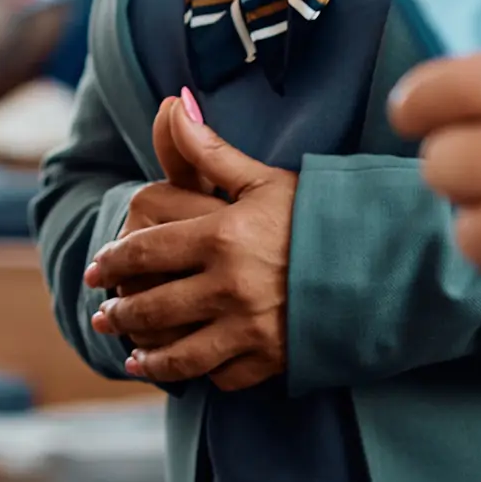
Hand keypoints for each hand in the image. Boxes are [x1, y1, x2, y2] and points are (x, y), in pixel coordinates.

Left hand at [83, 98, 294, 389]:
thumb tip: (173, 106)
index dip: (113, 261)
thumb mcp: (264, 179)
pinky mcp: (274, 359)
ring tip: (130, 355)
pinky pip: (224, 375)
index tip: (95, 268)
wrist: (385, 263)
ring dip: (150, 356)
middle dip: (121, 312)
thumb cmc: (321, 215)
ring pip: (181, 353)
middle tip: (103, 314)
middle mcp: (229, 287)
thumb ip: (211, 152)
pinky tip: (187, 369)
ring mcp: (251, 329)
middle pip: (154, 305)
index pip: (145, 252)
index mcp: (220, 238)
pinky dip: (201, 375)